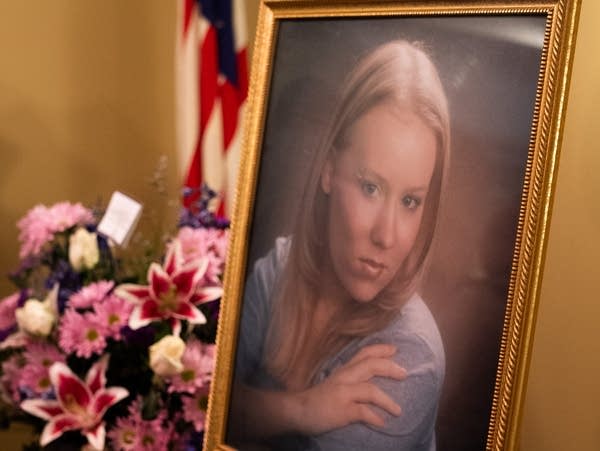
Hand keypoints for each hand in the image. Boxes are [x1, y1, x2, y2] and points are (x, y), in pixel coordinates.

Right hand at [289, 343, 406, 434]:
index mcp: (344, 370)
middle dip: (389, 368)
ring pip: (370, 390)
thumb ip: (351, 380)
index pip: (363, 354)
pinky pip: (362, 412)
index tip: (394, 349)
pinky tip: (381, 422)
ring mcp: (342, 393)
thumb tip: (371, 383)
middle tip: (405, 374)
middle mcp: (344, 377)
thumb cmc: (318, 399)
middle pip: (370, 366)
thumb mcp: (335, 383)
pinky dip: (374, 417)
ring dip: (387, 400)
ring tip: (398, 410)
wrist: (297, 410)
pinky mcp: (340, 410)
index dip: (380, 349)